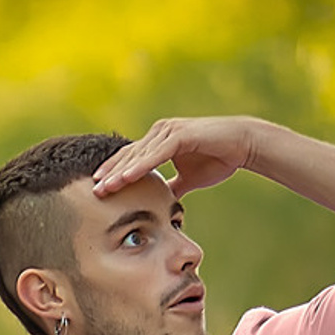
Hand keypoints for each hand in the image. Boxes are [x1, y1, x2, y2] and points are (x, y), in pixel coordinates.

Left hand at [91, 116, 265, 201]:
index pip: (130, 159)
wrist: (242, 145)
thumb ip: (172, 187)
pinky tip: (126, 177)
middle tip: (92, 190)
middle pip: (128, 156)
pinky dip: (140, 166)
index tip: (98, 190)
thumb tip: (162, 202)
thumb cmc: (218, 158)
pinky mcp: (179, 135)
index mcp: (159, 142)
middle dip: (110, 174)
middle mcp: (160, 133)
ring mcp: (168, 132)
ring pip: (138, 155)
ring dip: (120, 172)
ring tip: (104, 187)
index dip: (114, 174)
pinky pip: (155, 153)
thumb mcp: (188, 179)